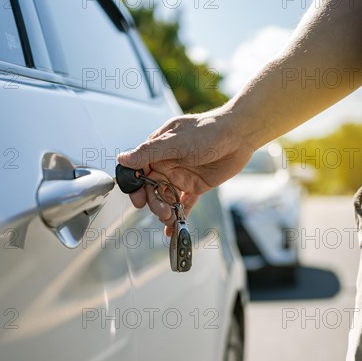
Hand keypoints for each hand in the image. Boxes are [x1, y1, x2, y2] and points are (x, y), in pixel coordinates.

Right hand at [117, 109, 255, 234]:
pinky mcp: (196, 186)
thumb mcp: (174, 142)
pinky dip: (178, 215)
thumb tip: (123, 159)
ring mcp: (181, 175)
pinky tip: (173, 229)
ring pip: (166, 198)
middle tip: (161, 212)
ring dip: (165, 210)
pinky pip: (184, 203)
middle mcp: (167, 163)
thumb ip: (148, 153)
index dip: (136, 187)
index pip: (138, 171)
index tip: (138, 200)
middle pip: (151, 188)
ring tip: (169, 219)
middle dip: (154, 202)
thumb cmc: (207, 131)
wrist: (238, 135)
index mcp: (158, 150)